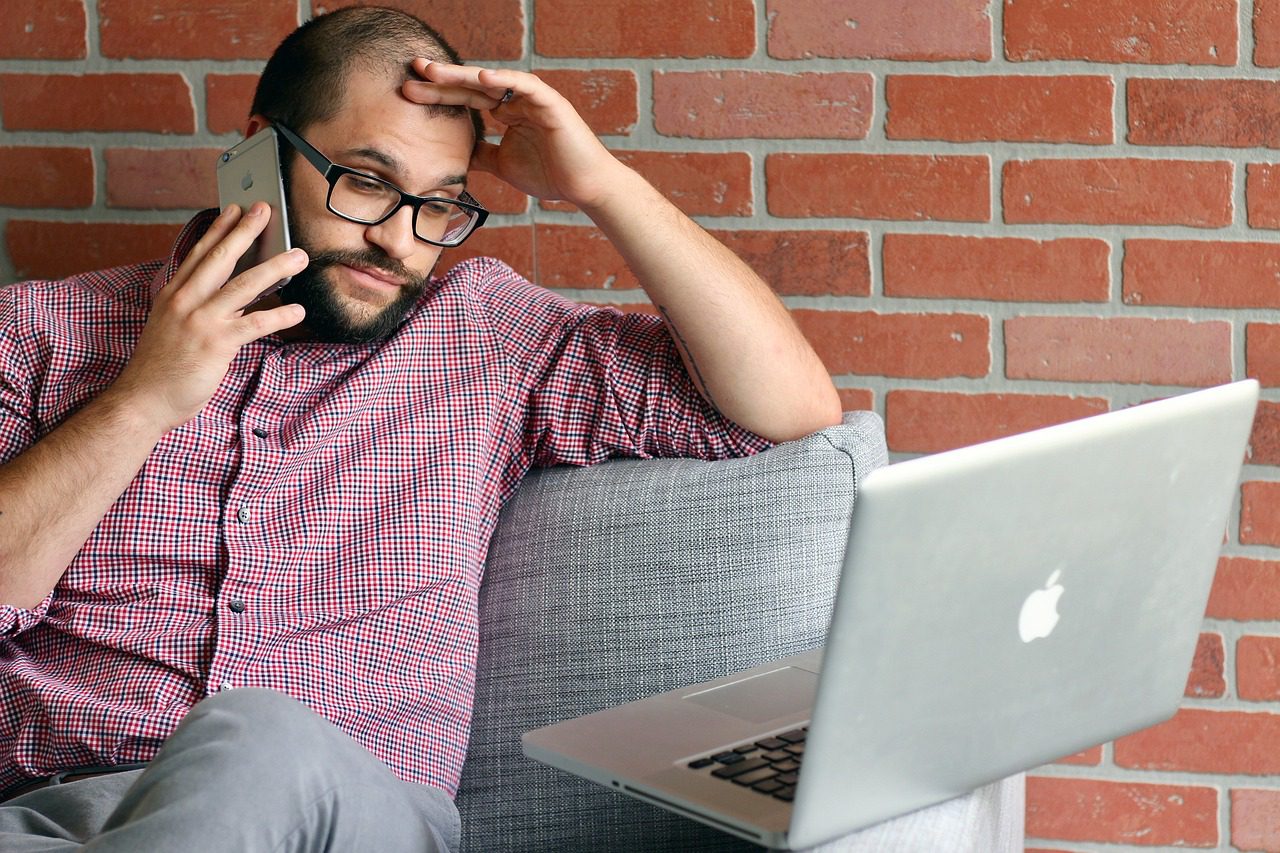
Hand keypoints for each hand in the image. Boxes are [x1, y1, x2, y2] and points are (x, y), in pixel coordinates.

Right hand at [109, 203, 307, 433]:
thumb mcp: (173, 327)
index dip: (218, 229)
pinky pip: (255, 324)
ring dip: (275, 268)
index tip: (234, 208)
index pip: (199, 253)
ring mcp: (200, 321)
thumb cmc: (161, 367)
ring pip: (243, 286)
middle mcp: (185, 301)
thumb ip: (200, 308)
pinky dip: (279, 315)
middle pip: (220, 258)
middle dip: (245, 231)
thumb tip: (234, 298)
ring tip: (298, 256)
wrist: (144, 399)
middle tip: (265, 209)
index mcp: (174, 294)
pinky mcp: (216, 344)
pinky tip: (298, 310)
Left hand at [402, 60, 626, 210]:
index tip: (409, 91)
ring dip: (463, 75)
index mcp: (506, 112)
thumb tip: (458, 155)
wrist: (584, 187)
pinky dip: (505, 80)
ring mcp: (534, 99)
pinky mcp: (551, 104)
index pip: (466, 98)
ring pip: (494, 81)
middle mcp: (517, 101)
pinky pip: (526, 86)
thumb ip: (482, 155)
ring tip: (435, 71)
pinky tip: (482, 78)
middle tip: (412, 68)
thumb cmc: (551, 176)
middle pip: (473, 85)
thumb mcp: (503, 165)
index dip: (439, 94)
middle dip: (442, 78)